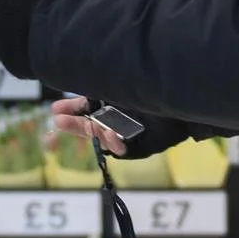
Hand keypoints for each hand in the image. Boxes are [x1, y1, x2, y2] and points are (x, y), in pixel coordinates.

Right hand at [50, 97, 194, 159]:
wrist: (182, 100)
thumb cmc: (153, 89)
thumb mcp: (119, 87)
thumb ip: (98, 91)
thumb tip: (76, 93)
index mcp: (113, 102)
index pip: (86, 107)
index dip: (71, 109)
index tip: (55, 110)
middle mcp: (118, 118)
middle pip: (91, 125)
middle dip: (75, 124)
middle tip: (59, 121)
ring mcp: (128, 134)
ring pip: (104, 138)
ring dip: (98, 133)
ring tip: (100, 128)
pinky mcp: (141, 147)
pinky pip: (123, 150)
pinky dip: (116, 144)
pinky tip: (114, 137)